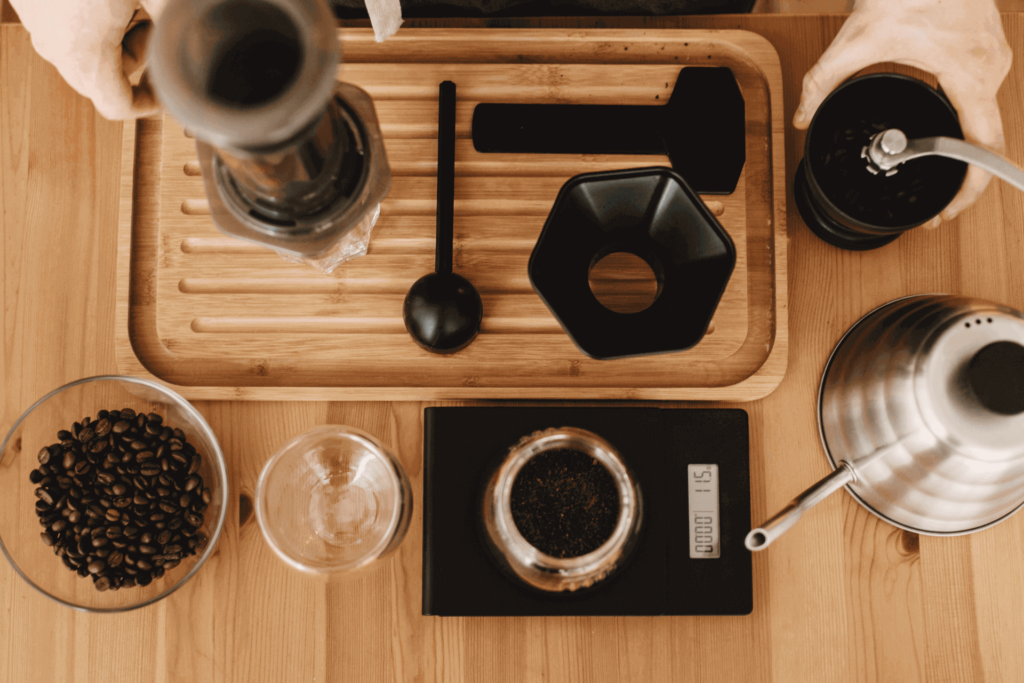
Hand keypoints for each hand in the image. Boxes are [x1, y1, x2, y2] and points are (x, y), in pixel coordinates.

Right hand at [11, 0, 167, 119]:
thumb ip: (173, 23)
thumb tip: (197, 45)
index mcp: (84, 54)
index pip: (119, 107)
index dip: (150, 104)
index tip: (167, 92)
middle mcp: (53, 46)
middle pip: (102, 79)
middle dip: (135, 61)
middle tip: (152, 27)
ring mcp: (36, 25)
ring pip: (83, 53)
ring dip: (114, 38)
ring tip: (129, 5)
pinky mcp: (28, 6)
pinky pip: (63, 30)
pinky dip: (90, 21)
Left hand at [794, 0, 1012, 225]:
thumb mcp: (856, 40)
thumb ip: (823, 83)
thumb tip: (804, 116)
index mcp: (968, 75)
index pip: (983, 148)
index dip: (968, 189)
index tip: (947, 210)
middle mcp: (990, 69)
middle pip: (984, 138)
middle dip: (958, 173)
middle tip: (932, 200)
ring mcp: (993, 57)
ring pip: (982, 116)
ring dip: (957, 144)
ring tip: (931, 168)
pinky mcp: (985, 48)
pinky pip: (977, 95)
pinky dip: (958, 117)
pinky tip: (937, 127)